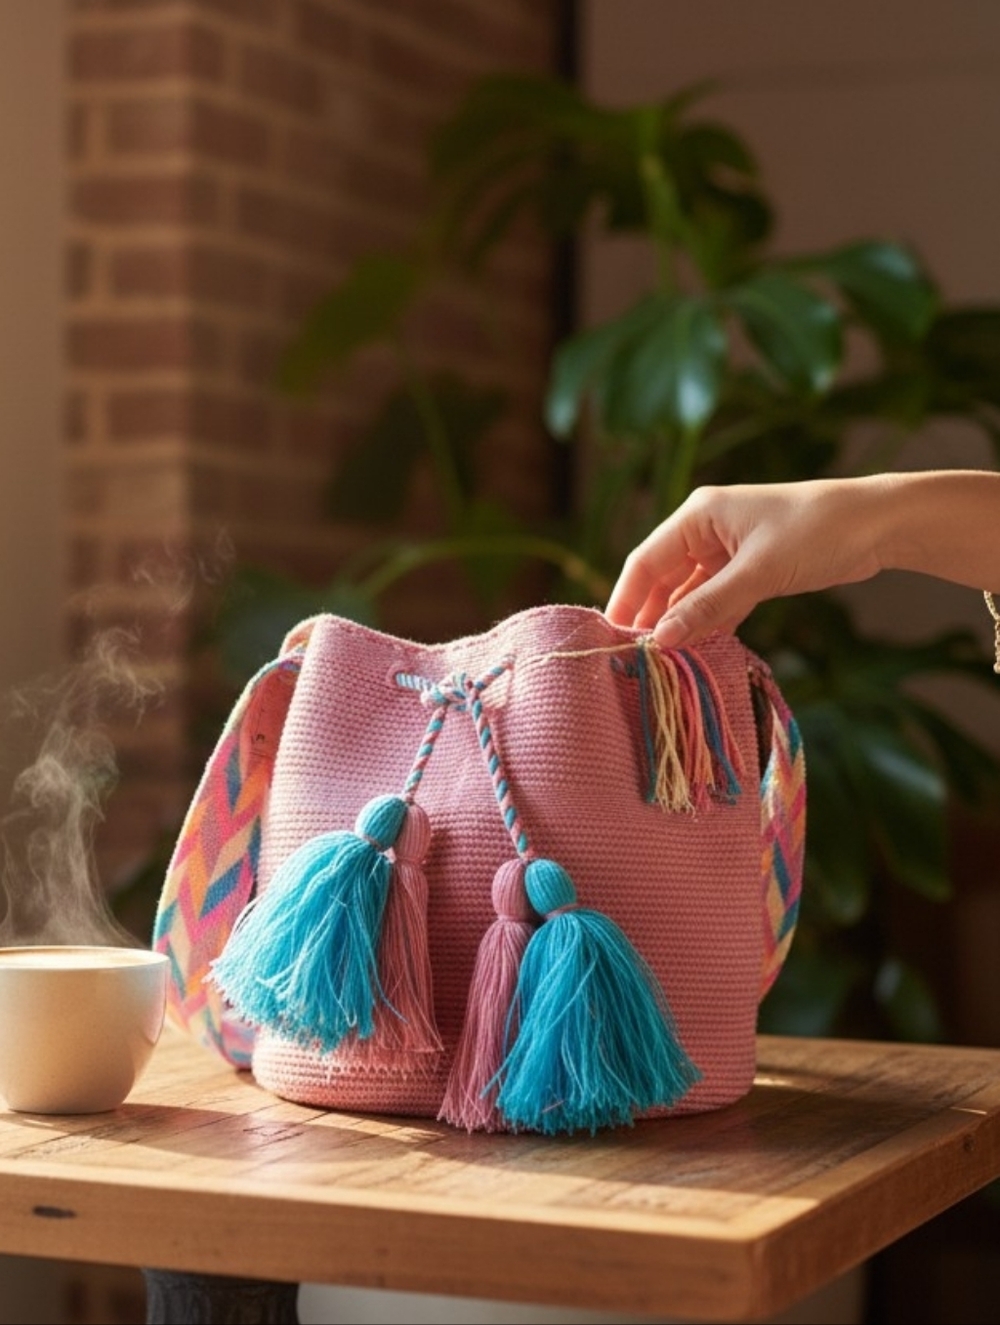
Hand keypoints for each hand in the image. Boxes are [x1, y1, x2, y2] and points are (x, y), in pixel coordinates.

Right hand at [605, 480, 885, 646]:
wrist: (877, 525)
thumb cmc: (816, 531)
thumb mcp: (758, 572)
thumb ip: (709, 607)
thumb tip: (662, 640)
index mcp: (697, 516)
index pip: (646, 562)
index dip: (626, 600)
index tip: (611, 638)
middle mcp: (706, 532)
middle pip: (664, 581)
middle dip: (652, 618)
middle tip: (635, 660)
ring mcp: (728, 553)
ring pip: (691, 596)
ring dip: (682, 626)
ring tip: (664, 663)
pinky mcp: (751, 572)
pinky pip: (718, 603)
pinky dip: (710, 625)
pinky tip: (699, 652)